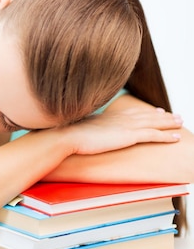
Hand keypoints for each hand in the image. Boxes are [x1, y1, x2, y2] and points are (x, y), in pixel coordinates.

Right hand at [61, 107, 182, 155]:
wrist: (69, 135)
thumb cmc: (70, 134)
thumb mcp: (82, 127)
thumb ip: (89, 127)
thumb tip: (85, 130)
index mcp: (110, 115)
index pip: (133, 112)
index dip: (147, 111)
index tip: (156, 110)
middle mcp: (121, 118)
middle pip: (147, 115)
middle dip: (163, 115)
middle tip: (175, 115)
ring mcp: (126, 126)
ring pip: (154, 123)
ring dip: (169, 123)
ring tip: (180, 122)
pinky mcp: (129, 135)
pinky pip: (153, 135)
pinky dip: (166, 136)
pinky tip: (175, 138)